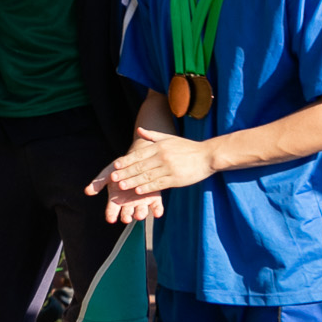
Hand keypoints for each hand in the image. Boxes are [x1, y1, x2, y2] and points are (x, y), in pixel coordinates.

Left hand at [86, 126, 217, 219]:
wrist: (208, 155)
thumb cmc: (187, 147)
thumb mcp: (169, 138)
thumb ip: (152, 135)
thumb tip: (139, 130)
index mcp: (159, 146)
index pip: (139, 154)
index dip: (126, 160)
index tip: (115, 165)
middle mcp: (162, 156)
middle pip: (140, 166)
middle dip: (125, 173)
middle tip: (113, 178)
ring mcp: (169, 168)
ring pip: (147, 176)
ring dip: (133, 182)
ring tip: (122, 186)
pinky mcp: (176, 179)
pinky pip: (159, 184)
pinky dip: (148, 188)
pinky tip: (139, 191)